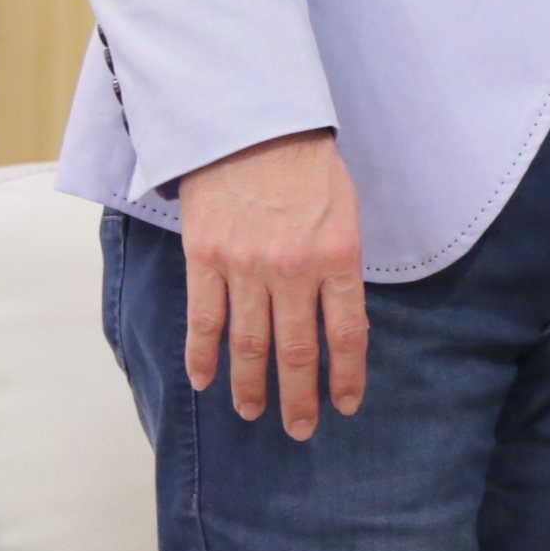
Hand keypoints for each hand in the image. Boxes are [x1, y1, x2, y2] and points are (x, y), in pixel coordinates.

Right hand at [177, 129, 366, 439]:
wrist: (251, 121)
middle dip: (299, 397)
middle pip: (296, 351)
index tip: (346, 404)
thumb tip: (337, 311)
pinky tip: (204, 381)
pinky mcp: (205, 258)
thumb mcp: (346, 207)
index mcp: (338, 255)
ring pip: (248, 344)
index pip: (347, 333)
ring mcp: (245, 266)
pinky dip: (202, 356)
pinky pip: (203, 319)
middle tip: (301, 429)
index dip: (347, 376)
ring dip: (251, 386)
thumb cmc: (306, 161)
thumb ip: (341, 261)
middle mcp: (293, 269)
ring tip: (254, 413)